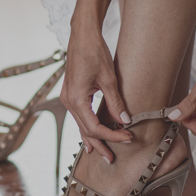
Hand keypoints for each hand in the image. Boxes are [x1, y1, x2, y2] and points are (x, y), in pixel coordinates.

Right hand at [60, 25, 131, 162]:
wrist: (82, 36)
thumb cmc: (94, 53)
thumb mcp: (109, 79)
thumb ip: (116, 103)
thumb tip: (125, 122)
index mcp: (76, 99)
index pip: (94, 128)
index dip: (112, 136)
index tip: (128, 138)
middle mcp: (68, 101)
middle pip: (85, 130)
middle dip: (100, 144)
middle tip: (112, 158)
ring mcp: (67, 97)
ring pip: (80, 124)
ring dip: (93, 138)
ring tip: (102, 152)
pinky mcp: (71, 93)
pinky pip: (78, 116)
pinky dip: (87, 127)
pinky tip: (92, 135)